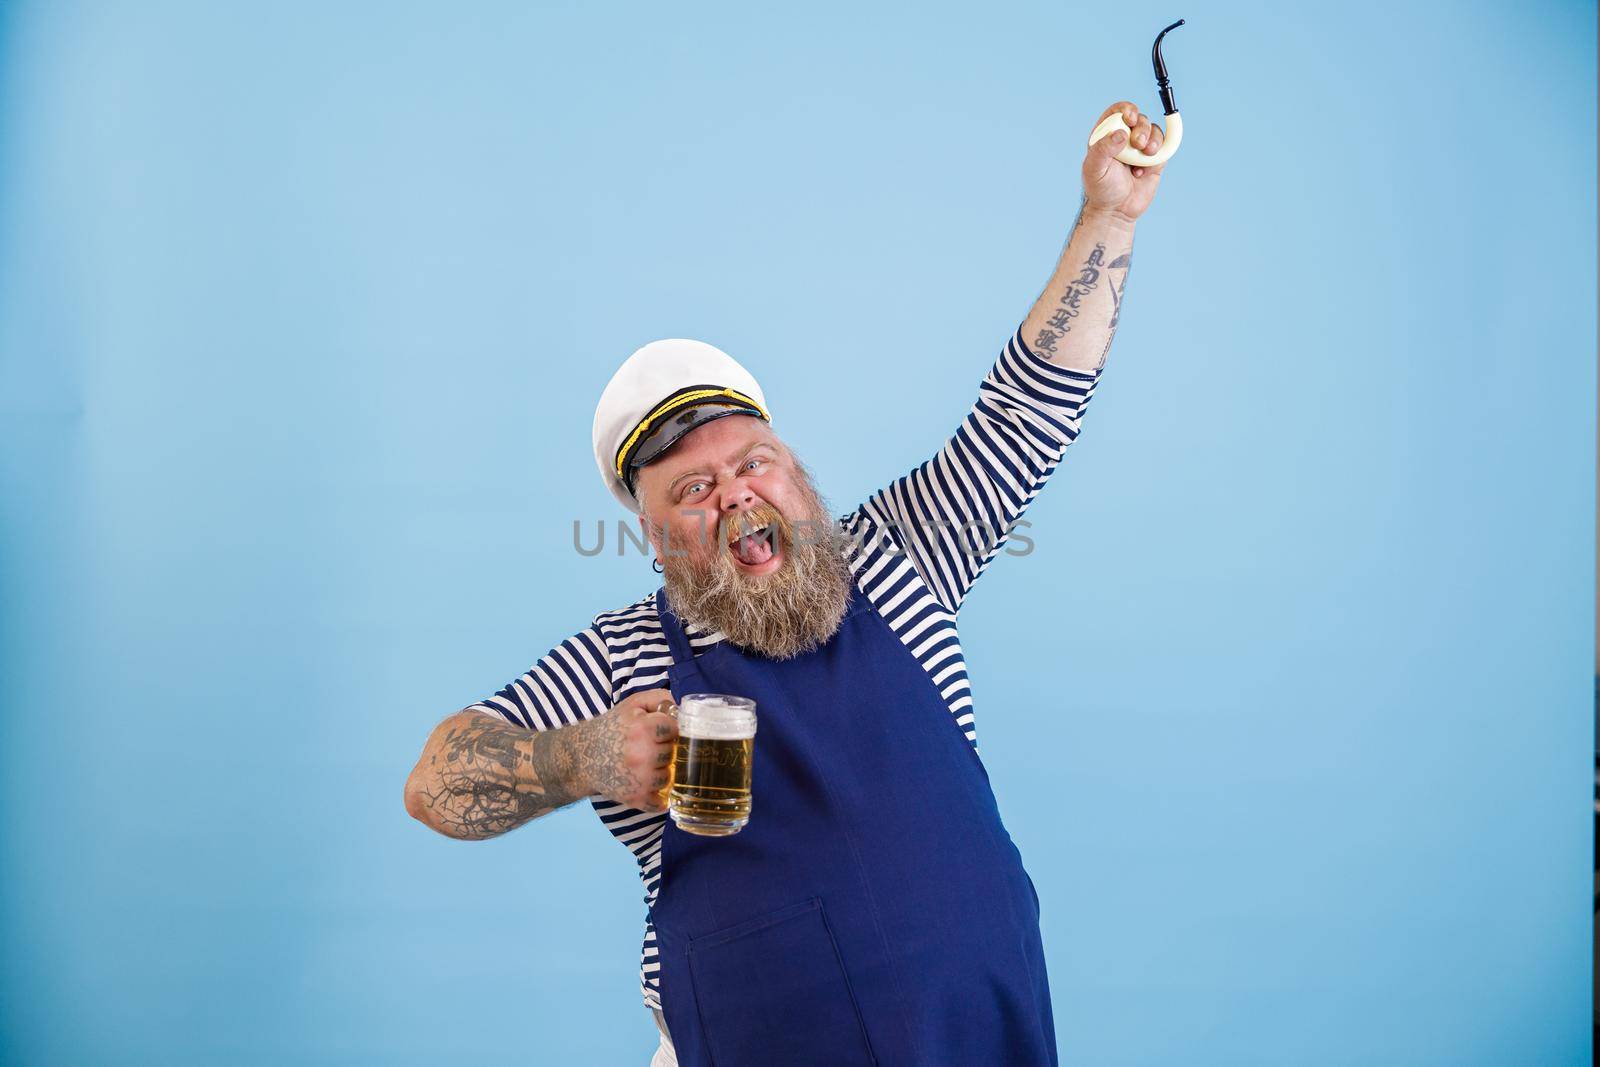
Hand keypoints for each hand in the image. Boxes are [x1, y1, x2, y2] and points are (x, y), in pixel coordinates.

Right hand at [575, 688, 678, 810]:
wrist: (581, 756)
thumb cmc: (612, 728)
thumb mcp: (633, 704)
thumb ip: (660, 698)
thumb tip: (681, 709)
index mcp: (642, 729)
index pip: (674, 730)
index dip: (668, 730)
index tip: (660, 732)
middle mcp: (641, 755)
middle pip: (673, 754)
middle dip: (664, 750)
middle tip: (650, 748)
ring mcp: (639, 779)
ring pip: (669, 777)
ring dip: (661, 772)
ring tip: (646, 765)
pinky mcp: (634, 798)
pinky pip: (660, 803)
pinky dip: (657, 798)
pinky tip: (647, 786)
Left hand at [1082, 100, 1166, 222]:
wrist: (1115, 211)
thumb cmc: (1100, 189)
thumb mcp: (1094, 169)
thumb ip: (1103, 149)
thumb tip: (1121, 134)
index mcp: (1106, 134)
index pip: (1118, 111)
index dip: (1127, 109)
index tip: (1130, 119)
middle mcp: (1125, 137)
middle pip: (1140, 118)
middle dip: (1142, 128)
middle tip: (1138, 145)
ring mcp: (1141, 148)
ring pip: (1154, 130)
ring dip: (1153, 141)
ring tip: (1145, 157)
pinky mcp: (1155, 159)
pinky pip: (1165, 146)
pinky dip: (1159, 155)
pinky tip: (1144, 171)